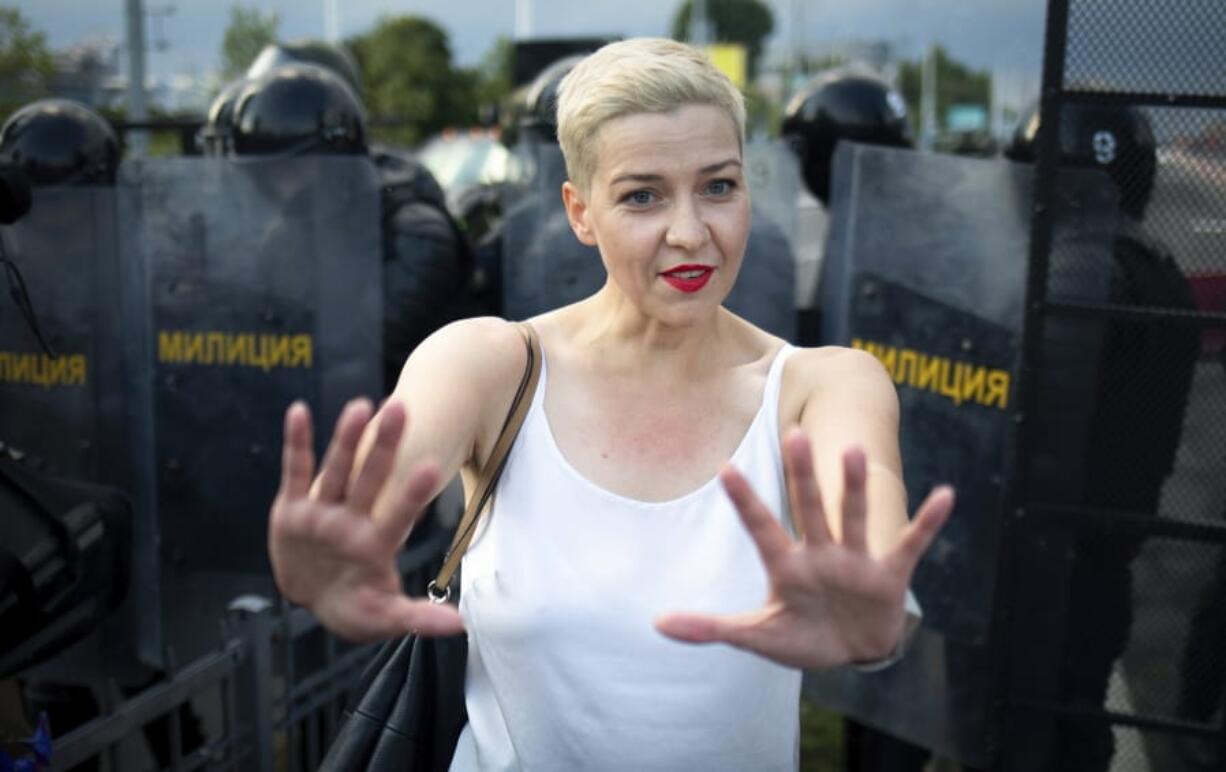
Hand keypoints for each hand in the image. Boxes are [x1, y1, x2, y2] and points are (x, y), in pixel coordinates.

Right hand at [268, 399, 463, 641]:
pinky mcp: (294, 508)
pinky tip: (299, 412)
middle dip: (384, 446)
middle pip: (371, 478)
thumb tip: (460, 626)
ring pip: (338, 469)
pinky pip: (296, 471)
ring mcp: (324, 511)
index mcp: (376, 543)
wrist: (314, 599)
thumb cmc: (354, 606)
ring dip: (346, 438)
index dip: (412, 493)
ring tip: (360, 406)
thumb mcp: (383, 618)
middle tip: (400, 408)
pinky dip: (296, 442)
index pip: (399, 514)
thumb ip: (416, 618)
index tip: (433, 467)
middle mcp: (352, 520)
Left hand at [655, 429, 952, 668]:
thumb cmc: (801, 636)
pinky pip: (910, 544)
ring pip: (854, 517)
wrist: (851, 651)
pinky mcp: (889, 576)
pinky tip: (945, 495)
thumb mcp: (755, 637)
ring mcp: (856, 561)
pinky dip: (926, 523)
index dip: (744, 501)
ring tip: (855, 449)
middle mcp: (820, 554)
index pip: (761, 527)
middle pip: (809, 508)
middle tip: (793, 434)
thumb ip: (711, 628)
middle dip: (802, 475)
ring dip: (856, 487)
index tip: (723, 468)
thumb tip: (657, 624)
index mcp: (786, 566)